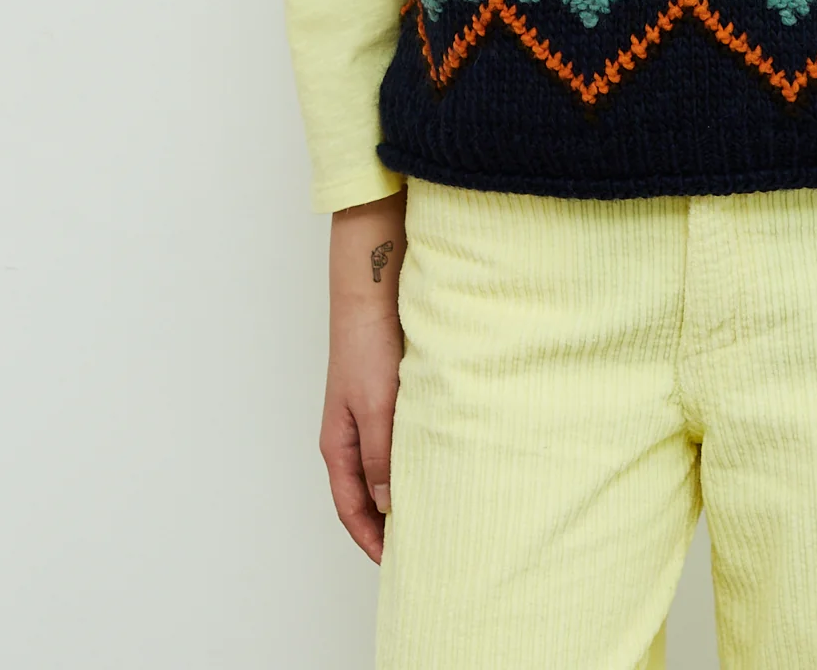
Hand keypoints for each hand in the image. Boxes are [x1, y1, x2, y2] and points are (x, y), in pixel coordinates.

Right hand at [320, 190, 406, 563]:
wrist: (373, 291)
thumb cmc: (367, 346)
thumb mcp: (376, 406)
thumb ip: (381, 456)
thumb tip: (387, 506)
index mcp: (337, 444)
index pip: (350, 508)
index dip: (370, 540)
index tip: (395, 564)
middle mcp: (349, 434)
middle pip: (365, 492)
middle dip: (386, 522)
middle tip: (420, 544)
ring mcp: (366, 415)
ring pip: (383, 467)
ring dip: (402, 490)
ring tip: (433, 510)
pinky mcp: (386, 396)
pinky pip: (397, 441)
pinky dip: (412, 459)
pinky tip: (438, 460)